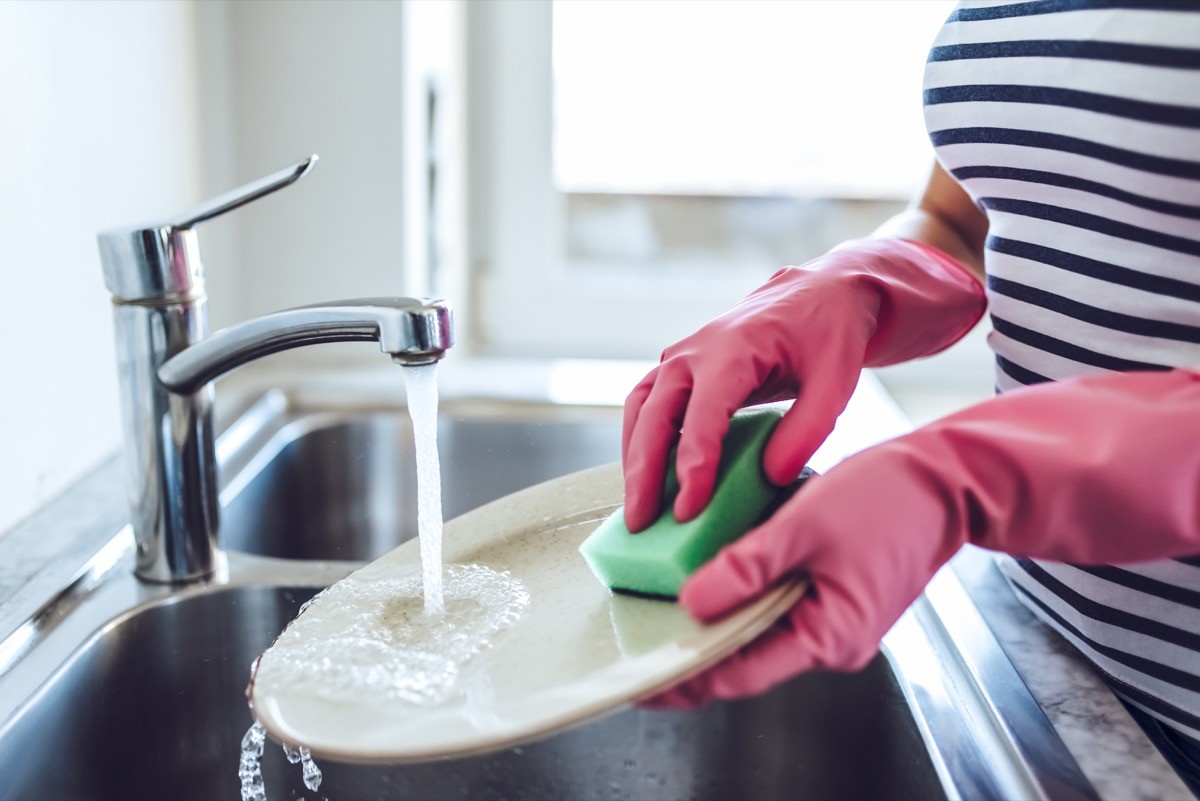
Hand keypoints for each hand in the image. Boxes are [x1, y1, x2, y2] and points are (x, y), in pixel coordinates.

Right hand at [621, 238, 983, 530]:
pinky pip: (646, 406)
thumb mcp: (836, 380)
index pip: (702, 415)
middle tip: (640, 522)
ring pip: (641, 410)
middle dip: (644, 471)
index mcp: (733, 348)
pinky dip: (640, 442)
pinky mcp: (679, 369)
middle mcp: (694, 350)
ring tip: (637, 509)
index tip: (688, 510)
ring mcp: (681, 358)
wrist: (816, 295)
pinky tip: (647, 479)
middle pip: (654, 414)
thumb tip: (772, 477)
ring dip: (633, 459)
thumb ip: (807, 429)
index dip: (692, 465)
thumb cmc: (828, 334)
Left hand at [645, 368, 1199, 707]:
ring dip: (714, 621)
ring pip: (758, 630)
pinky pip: (775, 605)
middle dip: (691, 651)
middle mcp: (831, 640)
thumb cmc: (888, 499)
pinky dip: (740, 595)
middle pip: (745, 657)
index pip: (740, 673)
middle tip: (639, 640)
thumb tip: (692, 603)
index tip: (640, 678)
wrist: (944, 478)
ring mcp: (832, 619)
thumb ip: (746, 568)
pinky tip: (708, 577)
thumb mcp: (804, 527)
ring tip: (661, 610)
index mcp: (829, 636)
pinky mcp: (831, 595)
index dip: (685, 678)